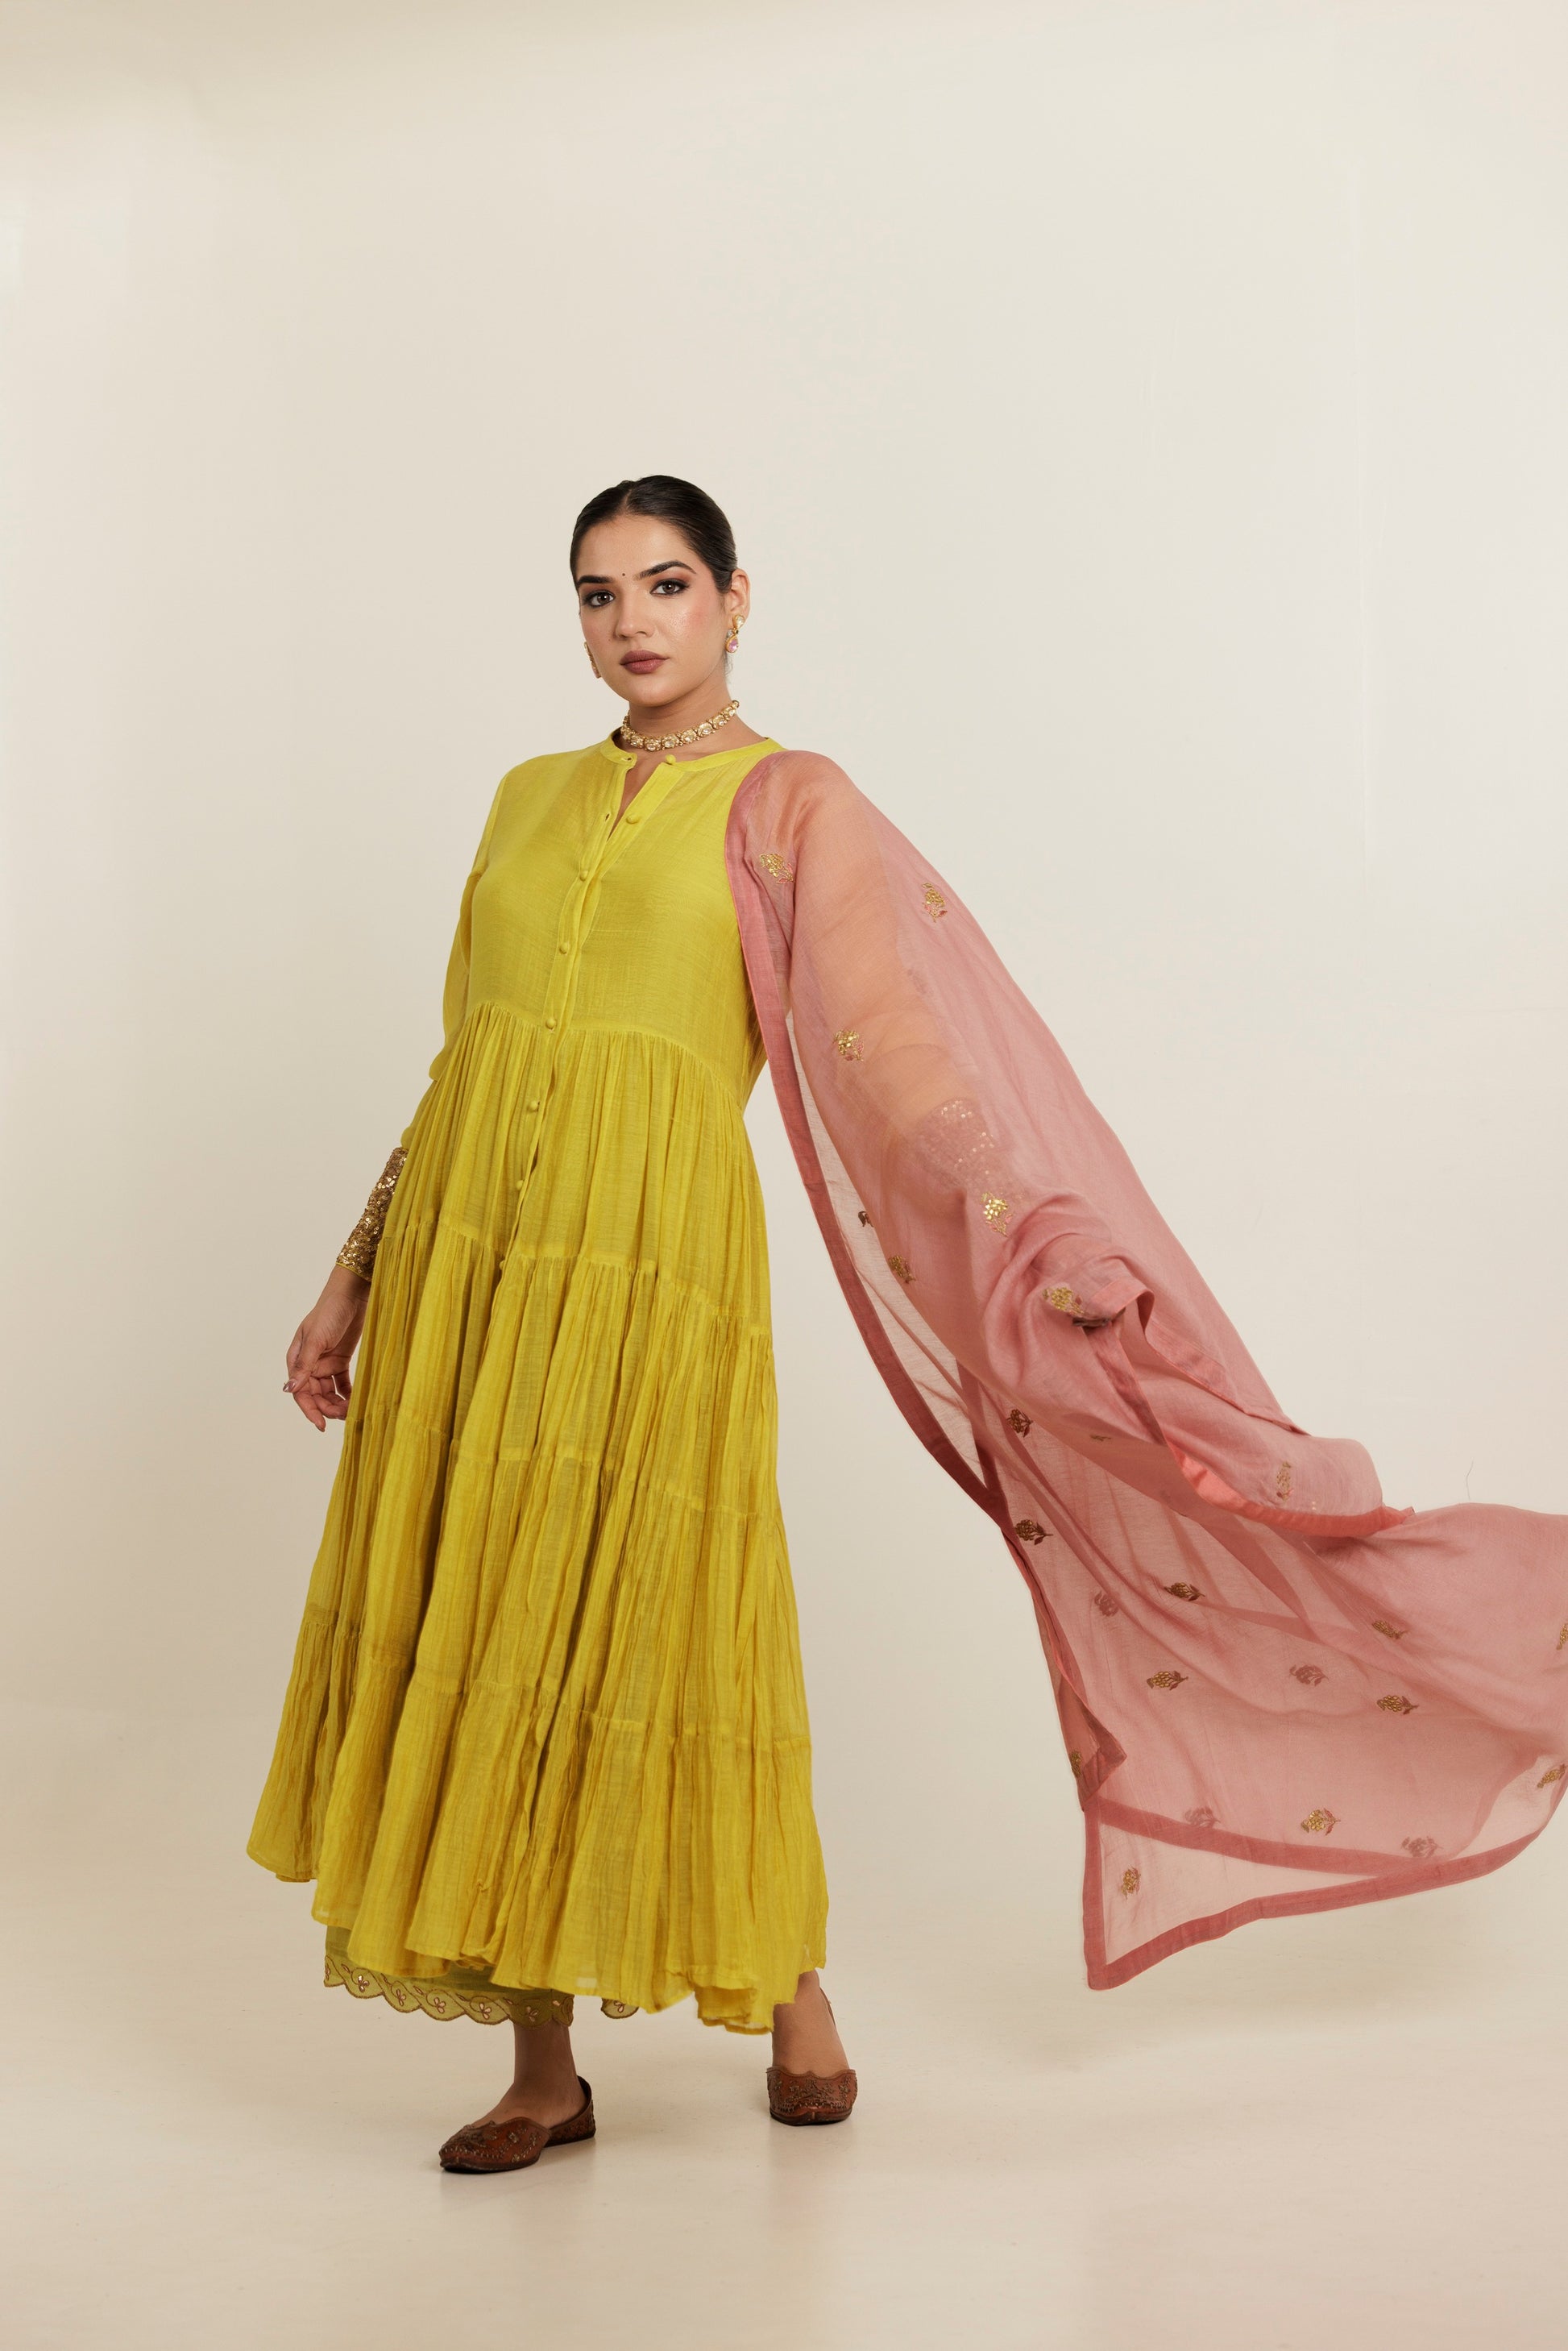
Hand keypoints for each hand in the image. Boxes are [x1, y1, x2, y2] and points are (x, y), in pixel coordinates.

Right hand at [284, 1266, 369, 1429]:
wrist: (352, 1295)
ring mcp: (325, 1363)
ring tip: (352, 1411)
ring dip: (338, 1404)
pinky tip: (357, 1401)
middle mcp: (309, 1364)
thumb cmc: (329, 1312)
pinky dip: (348, 1394)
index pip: (300, 1392)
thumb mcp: (316, 1339)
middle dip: (327, 1408)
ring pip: (328, 1393)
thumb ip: (305, 1365)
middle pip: (315, 1395)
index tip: (322, 1425)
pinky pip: (342, 1384)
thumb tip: (289, 1389)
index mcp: (297, 1359)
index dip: (310, 1410)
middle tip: (344, 1416)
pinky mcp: (341, 1361)